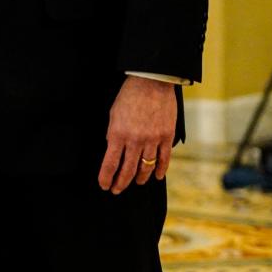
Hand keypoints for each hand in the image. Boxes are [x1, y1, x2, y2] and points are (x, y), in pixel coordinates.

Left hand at [97, 76, 176, 193]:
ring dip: (140, 178)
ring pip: (146, 167)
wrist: (152, 81)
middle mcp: (135, 140)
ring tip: (137, 182)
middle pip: (127, 171)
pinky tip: (157, 176)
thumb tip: (114, 151)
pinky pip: (164, 158)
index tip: (104, 185)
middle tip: (117, 189)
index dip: (106, 179)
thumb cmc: (130, 95)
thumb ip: (114, 135)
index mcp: (118, 134)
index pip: (109, 165)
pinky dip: (161, 169)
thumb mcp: (113, 115)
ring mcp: (153, 139)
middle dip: (121, 183)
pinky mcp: (167, 135)